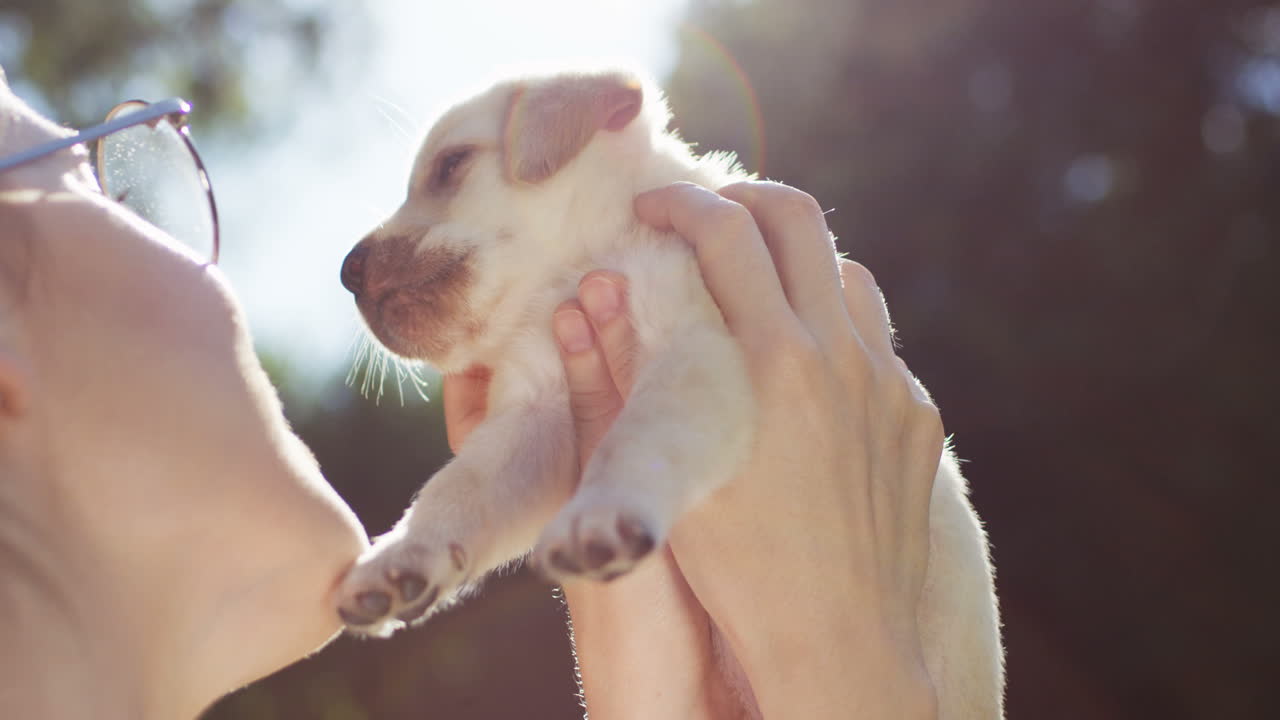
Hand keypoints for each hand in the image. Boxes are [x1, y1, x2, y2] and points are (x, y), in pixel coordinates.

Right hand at [552, 181, 941, 718]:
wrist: (840, 644)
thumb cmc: (741, 570)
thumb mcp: (671, 466)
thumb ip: (636, 373)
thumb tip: (601, 295)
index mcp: (774, 362)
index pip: (725, 232)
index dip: (680, 202)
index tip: (652, 205)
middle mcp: (842, 357)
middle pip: (798, 219)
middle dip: (743, 200)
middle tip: (707, 215)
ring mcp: (890, 385)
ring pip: (849, 272)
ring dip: (798, 259)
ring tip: (757, 283)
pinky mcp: (917, 417)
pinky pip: (879, 340)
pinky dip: (835, 324)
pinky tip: (805, 363)